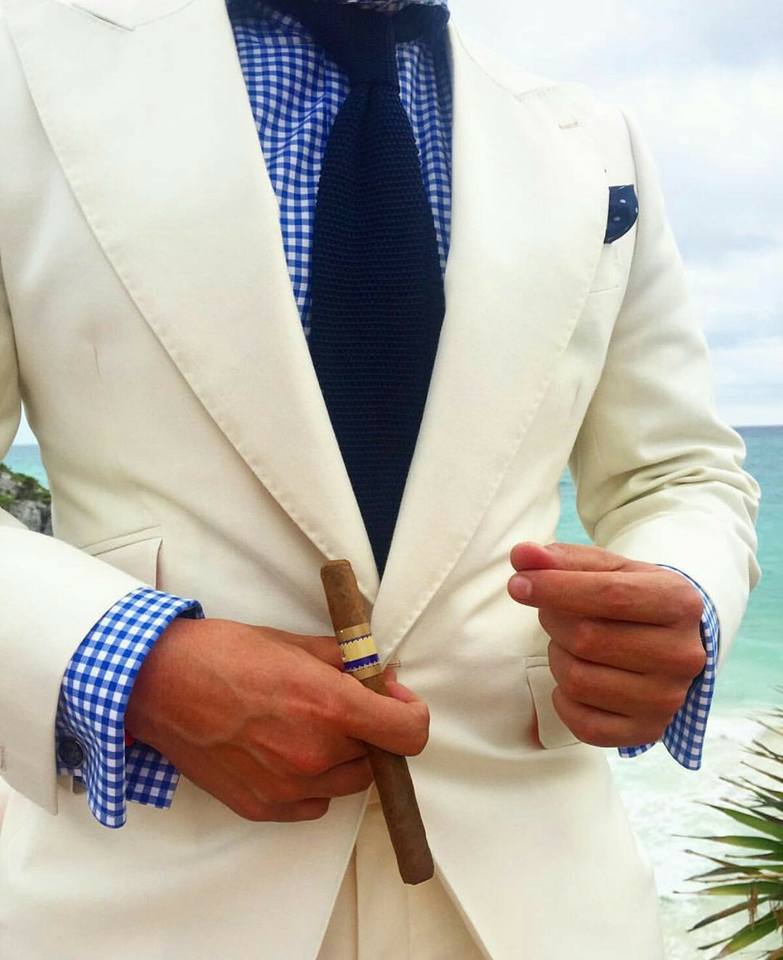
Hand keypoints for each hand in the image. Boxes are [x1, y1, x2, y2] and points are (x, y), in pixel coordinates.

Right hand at [126, 618, 427, 821]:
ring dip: (344, 756)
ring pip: (348, 782)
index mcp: (329, 707)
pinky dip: (313, 782)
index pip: (409, 732)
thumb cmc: (223, 654)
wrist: (158, 684)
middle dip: (370, 728)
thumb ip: (346, 662)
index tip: (393, 698)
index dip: (410, 712)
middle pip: (379, 756)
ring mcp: (287, 787)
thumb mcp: (294, 644)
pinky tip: (287, 751)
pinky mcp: (261, 806)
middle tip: (342, 703)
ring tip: (309, 726)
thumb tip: (379, 674)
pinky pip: (313, 803)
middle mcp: (314, 754)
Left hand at [507, 542, 705, 747]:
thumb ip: (562, 559)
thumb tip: (521, 555)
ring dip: (558, 659)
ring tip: (572, 645)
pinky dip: (564, 701)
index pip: (609, 595)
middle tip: (555, 613)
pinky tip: (577, 678)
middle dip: (554, 622)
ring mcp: (667, 699)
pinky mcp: (648, 731)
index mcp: (679, 603)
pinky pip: (583, 725)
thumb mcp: (608, 569)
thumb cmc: (633, 598)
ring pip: (578, 681)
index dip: (556, 588)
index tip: (518, 583)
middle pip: (587, 639)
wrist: (671, 641)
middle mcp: (682, 655)